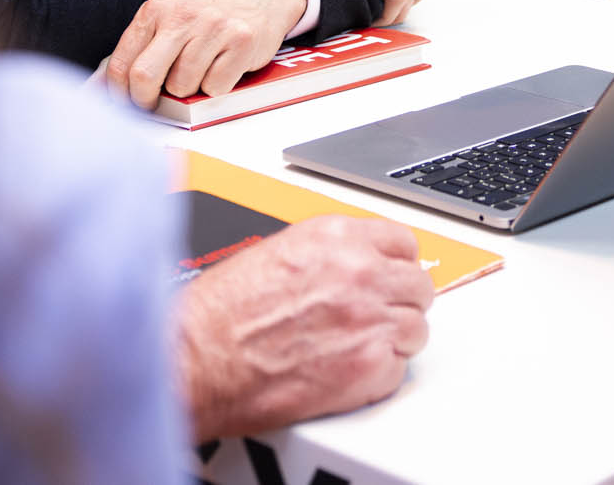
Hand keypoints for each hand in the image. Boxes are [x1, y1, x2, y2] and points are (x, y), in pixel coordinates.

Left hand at [102, 0, 301, 110]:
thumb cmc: (207, 16)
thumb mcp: (166, 22)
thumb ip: (134, 52)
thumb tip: (94, 91)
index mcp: (155, 10)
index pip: (122, 63)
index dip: (119, 94)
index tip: (126, 103)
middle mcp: (182, 16)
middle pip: (145, 77)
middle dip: (146, 100)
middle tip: (155, 102)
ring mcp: (214, 28)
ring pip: (182, 87)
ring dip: (189, 91)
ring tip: (199, 71)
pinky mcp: (241, 42)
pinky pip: (215, 87)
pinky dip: (216, 87)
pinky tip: (221, 68)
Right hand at [172, 216, 434, 438]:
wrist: (195, 359)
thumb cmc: (218, 314)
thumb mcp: (277, 252)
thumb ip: (328, 254)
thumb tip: (354, 264)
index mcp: (337, 237)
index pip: (403, 243)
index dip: (396, 265)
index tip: (390, 277)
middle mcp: (359, 272)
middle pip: (418, 285)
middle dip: (399, 302)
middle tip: (376, 317)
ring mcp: (368, 320)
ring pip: (415, 328)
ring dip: (393, 340)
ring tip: (358, 347)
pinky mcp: (366, 368)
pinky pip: (398, 369)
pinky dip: (378, 376)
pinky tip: (347, 371)